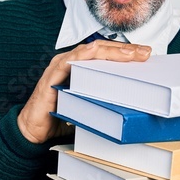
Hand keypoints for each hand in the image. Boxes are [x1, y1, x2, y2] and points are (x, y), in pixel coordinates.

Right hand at [16, 40, 151, 143]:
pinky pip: (70, 60)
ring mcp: (61, 66)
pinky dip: (84, 55)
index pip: (106, 54)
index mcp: (80, 68)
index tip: (145, 55)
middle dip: (125, 49)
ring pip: (90, 51)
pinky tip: (97, 52)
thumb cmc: (59, 118)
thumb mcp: (88, 107)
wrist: (34, 130)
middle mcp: (71, 62)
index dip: (126, 52)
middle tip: (145, 53)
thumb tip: (131, 105)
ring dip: (112, 51)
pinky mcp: (52, 75)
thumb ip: (104, 101)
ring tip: (131, 54)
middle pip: (102, 49)